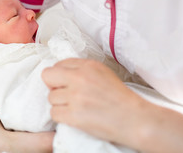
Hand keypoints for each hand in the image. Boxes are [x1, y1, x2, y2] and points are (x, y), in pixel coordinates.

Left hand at [42, 58, 182, 151]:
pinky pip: (54, 113)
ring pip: (51, 98)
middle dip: (53, 85)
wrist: (135, 119)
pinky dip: (62, 117)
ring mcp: (76, 97)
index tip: (66, 83)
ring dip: (60, 104)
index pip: (58, 64)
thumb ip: (81, 69)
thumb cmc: (120, 98)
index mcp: (87, 66)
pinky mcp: (74, 115)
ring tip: (75, 107)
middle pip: (47, 76)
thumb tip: (60, 72)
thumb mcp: (102, 73)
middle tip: (64, 94)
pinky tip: (74, 117)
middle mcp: (79, 78)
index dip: (60, 75)